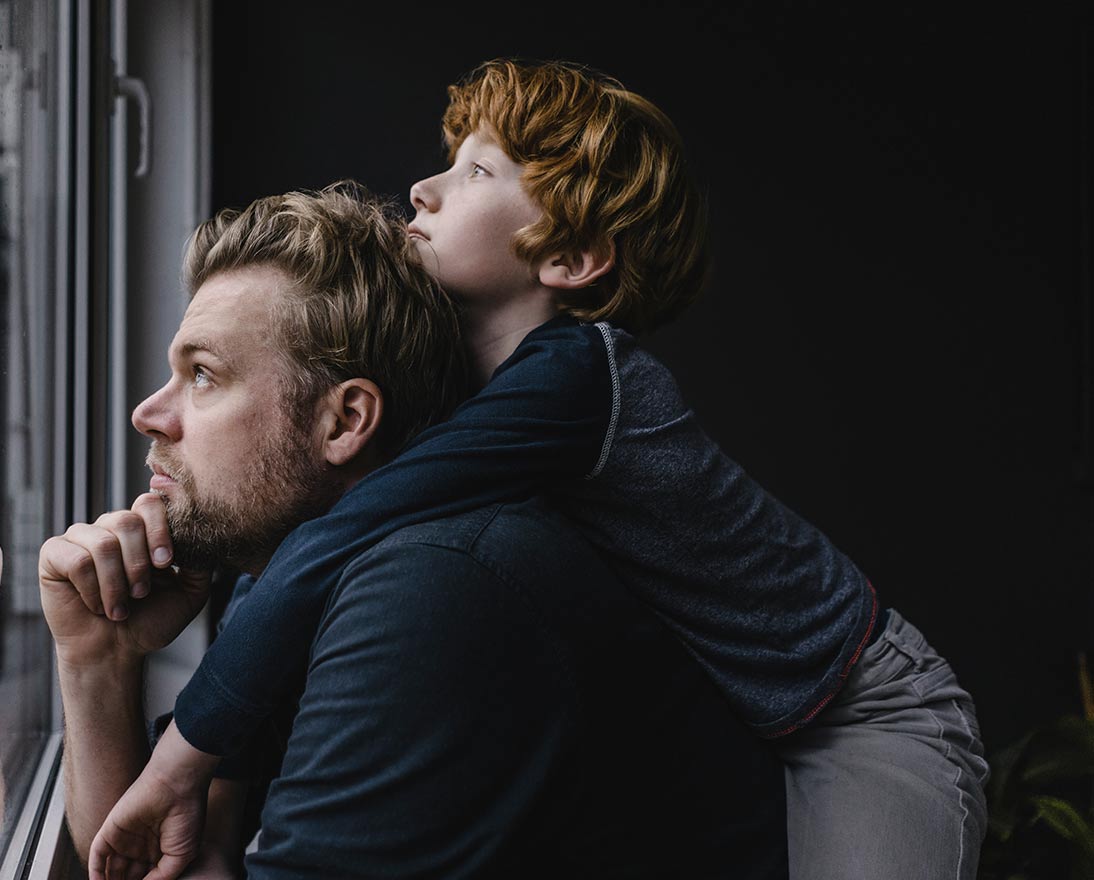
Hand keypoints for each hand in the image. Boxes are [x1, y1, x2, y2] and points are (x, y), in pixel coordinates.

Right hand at [39, 493, 209, 666]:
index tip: (166, 563)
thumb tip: (200, 535)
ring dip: (116, 583)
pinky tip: (95, 605)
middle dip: (138, 563)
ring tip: (121, 607)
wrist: (116, 651)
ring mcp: (81, 537)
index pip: (151, 503)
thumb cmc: (151, 620)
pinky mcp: (54, 554)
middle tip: (142, 593)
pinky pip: (77, 560)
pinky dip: (91, 589)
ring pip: (103, 544)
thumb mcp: (190, 592)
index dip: (160, 529)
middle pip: (127, 521)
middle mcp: (111, 526)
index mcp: (142, 529)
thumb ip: (200, 561)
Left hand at [88, 720, 219, 879]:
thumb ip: (163, 877)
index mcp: (160, 851)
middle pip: (128, 877)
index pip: (147, 877)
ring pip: (111, 870)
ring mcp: (125, 839)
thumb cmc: (186, 816)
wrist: (176, 786)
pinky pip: (98, 857)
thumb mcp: (181, 855)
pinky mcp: (111, 831)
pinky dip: (96, 873)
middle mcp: (142, 846)